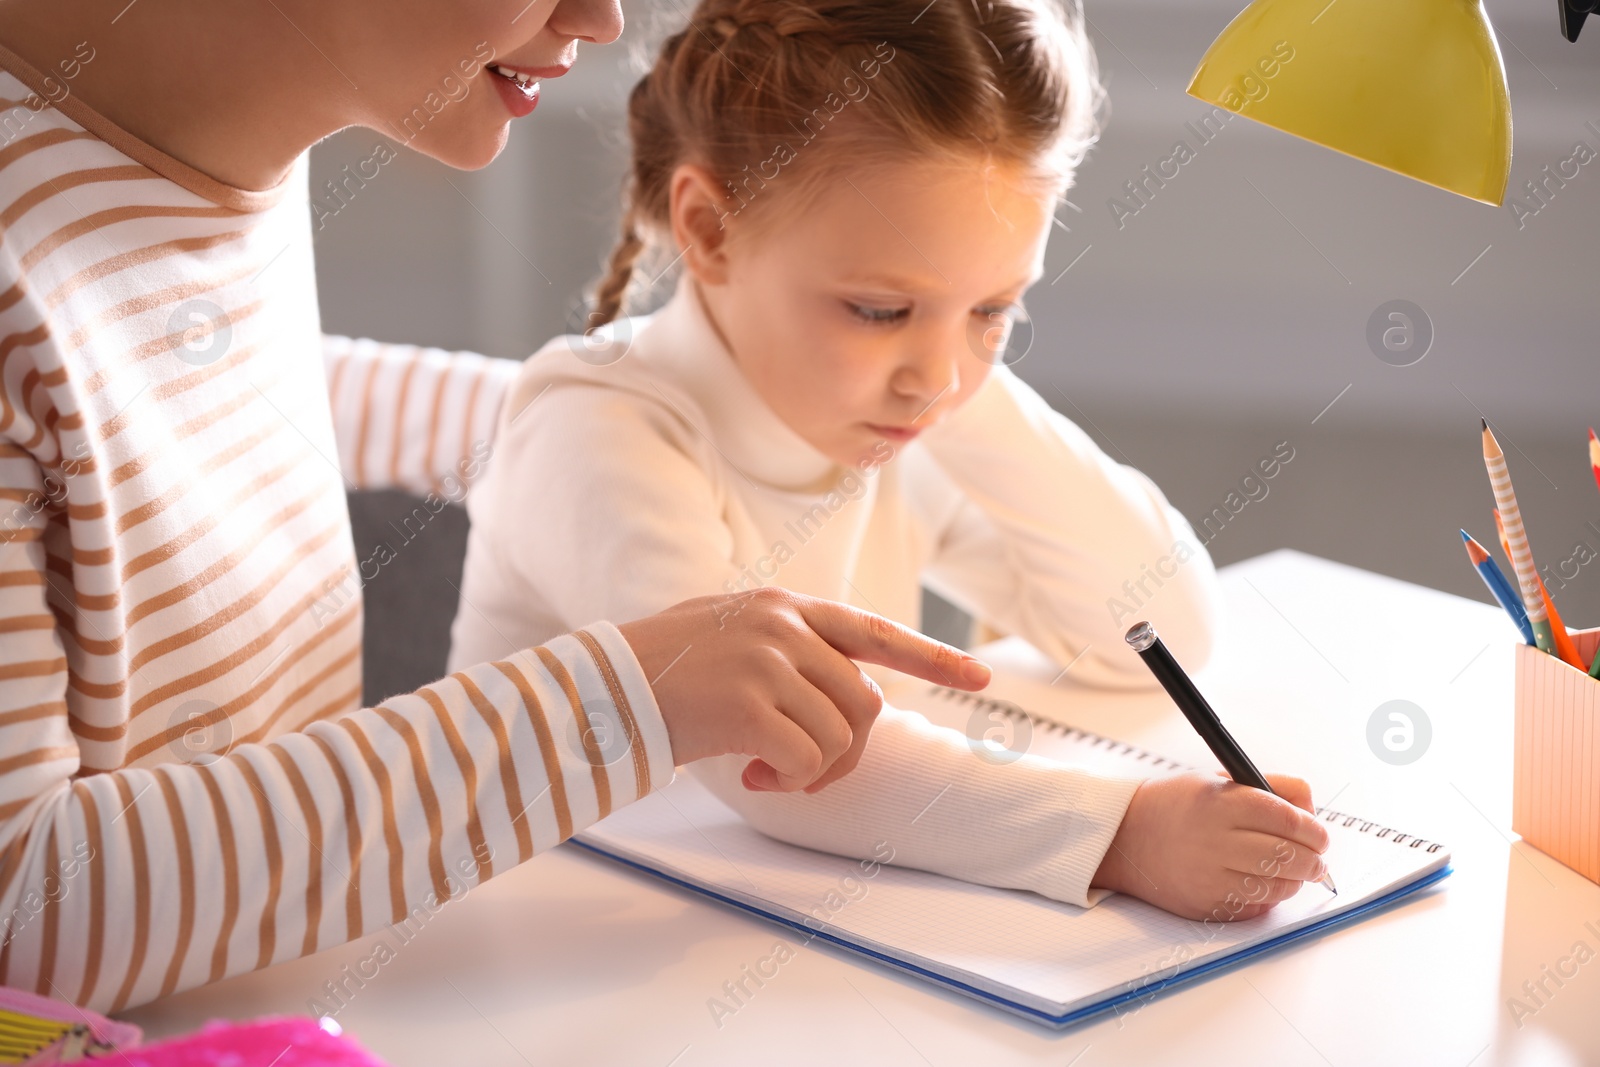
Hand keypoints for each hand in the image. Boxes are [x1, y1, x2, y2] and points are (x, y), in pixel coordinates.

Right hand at [618, 588, 991, 792]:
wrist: (603, 687)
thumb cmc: (666, 673)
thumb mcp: (733, 637)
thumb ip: (790, 650)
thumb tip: (851, 694)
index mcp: (787, 609)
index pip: (876, 631)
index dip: (933, 657)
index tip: (979, 677)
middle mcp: (784, 627)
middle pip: (866, 702)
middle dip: (848, 751)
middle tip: (804, 772)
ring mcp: (768, 661)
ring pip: (842, 735)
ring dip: (815, 770)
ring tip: (768, 769)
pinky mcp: (749, 703)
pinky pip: (808, 760)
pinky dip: (788, 782)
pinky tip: (751, 775)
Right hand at [1090, 772, 1329, 920]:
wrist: (1123, 838)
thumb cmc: (1176, 806)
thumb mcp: (1219, 779)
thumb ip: (1271, 787)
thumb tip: (1311, 814)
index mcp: (1221, 802)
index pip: (1288, 820)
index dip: (1314, 830)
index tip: (1320, 835)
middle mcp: (1215, 840)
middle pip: (1289, 857)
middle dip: (1313, 861)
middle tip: (1316, 859)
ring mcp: (1208, 877)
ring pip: (1277, 887)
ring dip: (1293, 882)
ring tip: (1290, 872)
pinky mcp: (1205, 906)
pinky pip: (1255, 908)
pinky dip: (1267, 898)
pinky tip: (1260, 883)